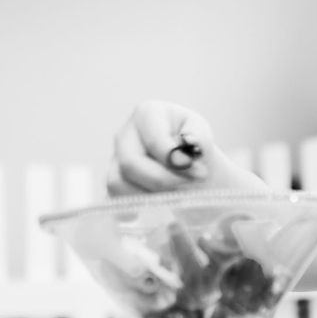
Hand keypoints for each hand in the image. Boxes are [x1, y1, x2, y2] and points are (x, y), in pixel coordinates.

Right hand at [107, 100, 246, 194]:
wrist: (189, 164)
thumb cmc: (194, 145)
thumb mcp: (202, 135)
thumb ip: (198, 138)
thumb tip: (189, 144)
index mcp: (147, 113)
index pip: (155, 141)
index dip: (178, 162)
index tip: (201, 173)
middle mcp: (124, 133)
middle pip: (131, 163)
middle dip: (163, 181)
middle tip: (190, 187)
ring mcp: (115, 158)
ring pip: (119, 183)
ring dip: (152, 194)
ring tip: (179, 193)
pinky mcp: (114, 180)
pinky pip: (117, 198)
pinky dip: (141, 204)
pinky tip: (163, 202)